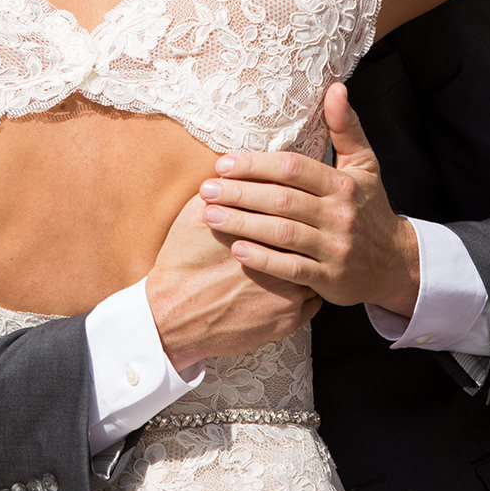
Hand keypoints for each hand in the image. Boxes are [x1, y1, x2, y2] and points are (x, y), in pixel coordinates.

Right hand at [147, 194, 320, 372]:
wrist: (174, 317)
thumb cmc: (182, 264)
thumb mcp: (195, 217)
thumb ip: (223, 191)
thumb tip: (239, 172)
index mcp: (263, 229)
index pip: (292, 205)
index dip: (290, 199)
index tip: (286, 198)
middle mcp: (285, 258)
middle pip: (309, 234)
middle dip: (307, 226)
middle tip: (300, 223)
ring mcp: (291, 292)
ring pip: (315, 266)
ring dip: (309, 258)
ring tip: (298, 252)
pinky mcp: (290, 318)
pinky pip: (312, 299)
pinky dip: (303, 289)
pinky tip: (289, 283)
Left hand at [199, 83, 420, 315]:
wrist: (396, 263)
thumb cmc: (369, 207)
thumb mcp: (364, 164)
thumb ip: (345, 127)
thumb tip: (334, 87)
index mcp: (343, 184)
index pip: (293, 168)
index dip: (256, 164)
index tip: (223, 163)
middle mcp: (340, 215)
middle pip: (282, 200)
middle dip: (240, 193)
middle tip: (206, 189)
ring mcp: (336, 249)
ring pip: (282, 233)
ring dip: (242, 224)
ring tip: (210, 216)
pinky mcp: (331, 279)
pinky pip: (292, 269)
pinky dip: (263, 260)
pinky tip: (237, 250)